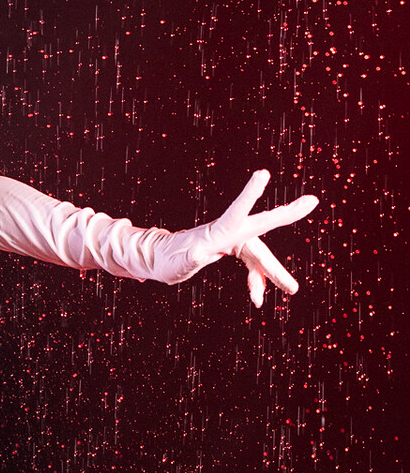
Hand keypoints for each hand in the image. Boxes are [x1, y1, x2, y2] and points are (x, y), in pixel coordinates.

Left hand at [156, 169, 318, 305]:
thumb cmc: (166, 261)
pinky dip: (256, 281)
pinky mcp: (232, 248)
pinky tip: (257, 299)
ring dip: (274, 274)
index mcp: (217, 231)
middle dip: (287, 216)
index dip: (250, 194)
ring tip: (293, 290)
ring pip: (260, 255)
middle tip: (311, 200)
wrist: (161, 261)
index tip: (262, 173)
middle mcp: (230, 231)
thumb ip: (189, 258)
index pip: (238, 211)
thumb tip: (199, 254)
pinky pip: (251, 265)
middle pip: (262, 226)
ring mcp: (233, 240)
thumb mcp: (175, 264)